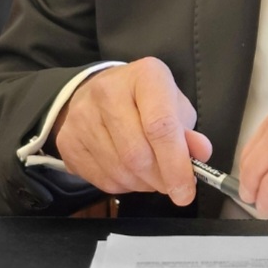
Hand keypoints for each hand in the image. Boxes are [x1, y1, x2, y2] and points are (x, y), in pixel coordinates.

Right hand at [51, 56, 212, 205]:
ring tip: (152, 175)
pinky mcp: (67, 140)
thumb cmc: (146, 100)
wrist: (99, 90)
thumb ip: (188, 132)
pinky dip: (122, 186)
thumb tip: (201, 153)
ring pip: (119, 171)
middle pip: (137, 154)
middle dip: (160, 179)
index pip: (161, 126)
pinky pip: (100, 179)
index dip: (176, 164)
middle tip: (172, 184)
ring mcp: (81, 116)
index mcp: (145, 76)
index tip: (186, 192)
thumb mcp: (174, 105)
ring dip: (142, 184)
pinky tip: (130, 173)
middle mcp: (108, 91)